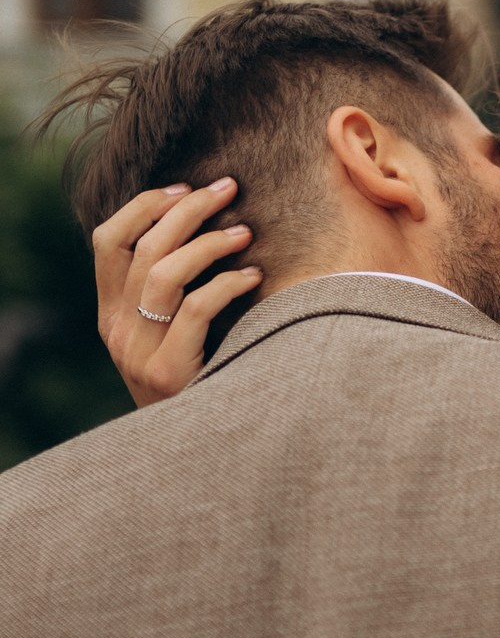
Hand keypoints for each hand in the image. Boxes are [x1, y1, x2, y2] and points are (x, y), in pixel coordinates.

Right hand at [93, 179, 261, 405]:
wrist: (198, 450)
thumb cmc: (199, 378)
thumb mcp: (168, 335)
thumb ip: (171, 293)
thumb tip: (205, 224)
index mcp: (111, 314)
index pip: (107, 241)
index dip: (144, 205)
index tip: (185, 187)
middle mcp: (117, 330)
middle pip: (143, 248)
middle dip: (189, 209)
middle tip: (229, 189)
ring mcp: (139, 353)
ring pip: (165, 273)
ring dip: (210, 242)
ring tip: (245, 232)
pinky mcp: (169, 374)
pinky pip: (194, 310)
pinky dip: (227, 284)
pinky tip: (254, 277)